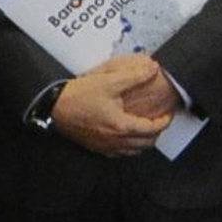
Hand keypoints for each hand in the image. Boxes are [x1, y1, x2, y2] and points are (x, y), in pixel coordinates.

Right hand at [51, 54, 172, 156]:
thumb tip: (153, 69)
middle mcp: (115, 141)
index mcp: (121, 126)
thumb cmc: (78, 96)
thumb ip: (134, 76)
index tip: (168, 114)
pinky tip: (126, 136)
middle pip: (146, 144)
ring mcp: (104, 147)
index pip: (152, 129)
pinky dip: (128, 146)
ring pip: (133, 151)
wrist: (54, 107)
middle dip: (156, 133)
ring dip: (143, 141)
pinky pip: (119, 153)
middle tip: (160, 121)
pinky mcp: (95, 147)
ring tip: (146, 128)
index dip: (164, 122)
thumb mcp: (109, 81)